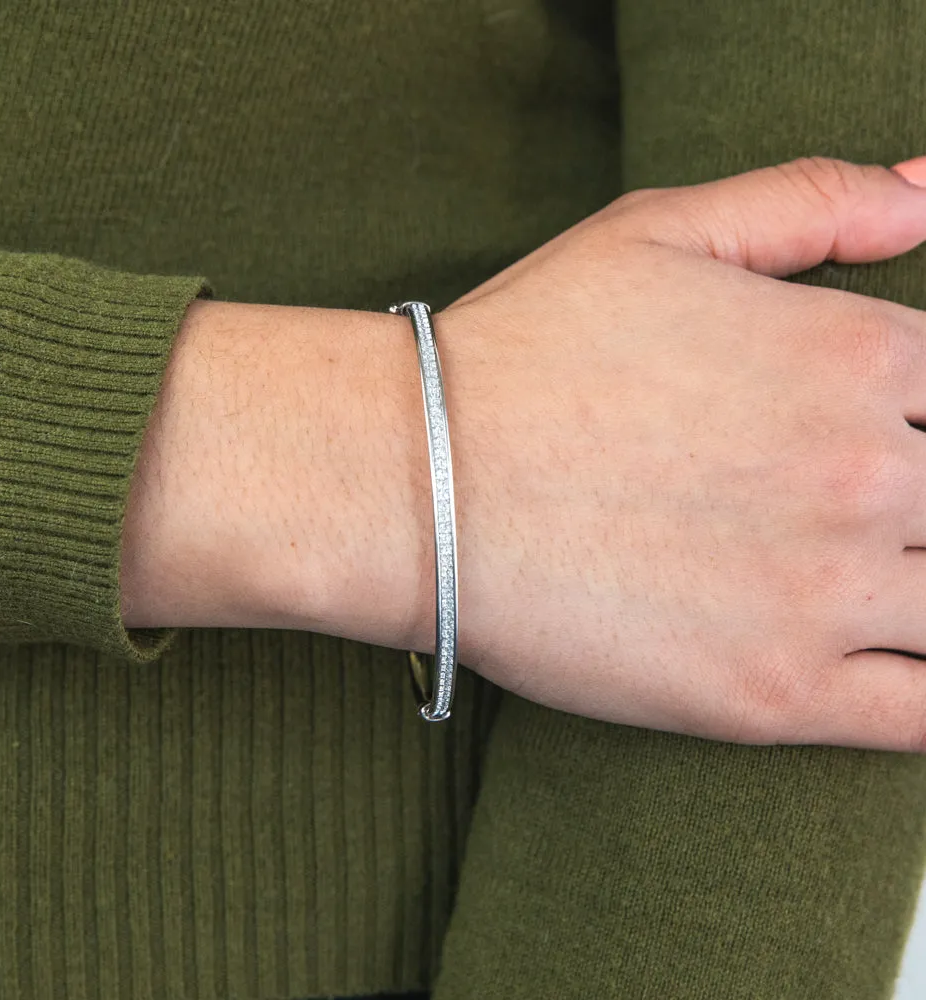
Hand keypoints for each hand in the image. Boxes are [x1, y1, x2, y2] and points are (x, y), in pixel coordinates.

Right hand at [431, 156, 925, 751]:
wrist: (416, 484)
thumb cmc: (522, 354)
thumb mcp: (657, 232)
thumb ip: (809, 201)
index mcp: (854, 357)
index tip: (885, 440)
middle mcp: (864, 478)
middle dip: (920, 503)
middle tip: (847, 508)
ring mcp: (824, 596)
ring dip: (923, 588)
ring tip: (863, 579)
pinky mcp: (773, 696)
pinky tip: (899, 665)